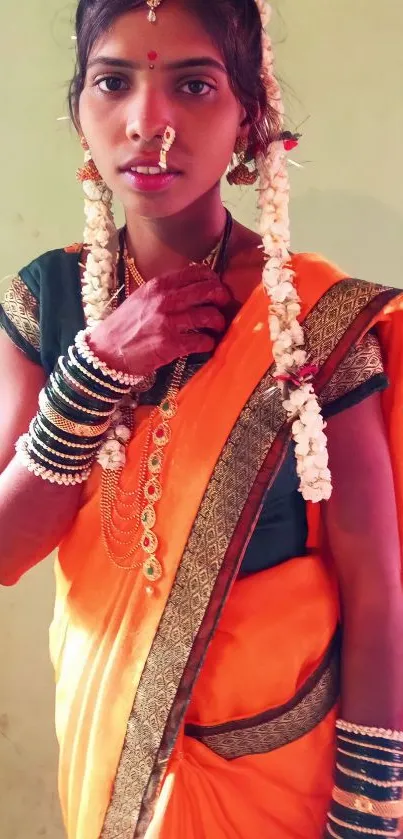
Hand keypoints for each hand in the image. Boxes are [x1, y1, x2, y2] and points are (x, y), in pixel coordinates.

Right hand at [88, 264, 230, 376]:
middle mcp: (164, 300)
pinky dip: (208, 343)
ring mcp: (168, 322)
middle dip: (221, 297)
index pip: (196, 272)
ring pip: (208, 315)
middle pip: (208, 290)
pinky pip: (201, 341)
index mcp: (158, 285)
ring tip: (216, 327)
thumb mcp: (141, 299)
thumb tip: (191, 289)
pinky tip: (206, 345)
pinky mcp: (170, 344)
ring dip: (218, 322)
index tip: (215, 286)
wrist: (106, 352)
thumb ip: (164, 291)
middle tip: (223, 305)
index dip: (212, 278)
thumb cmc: (124, 326)